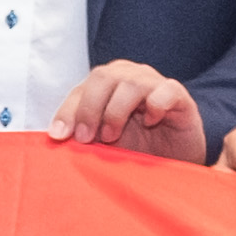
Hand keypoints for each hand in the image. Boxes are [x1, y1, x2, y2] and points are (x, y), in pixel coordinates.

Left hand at [54, 61, 202, 154]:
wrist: (176, 158)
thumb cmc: (139, 147)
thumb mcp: (105, 143)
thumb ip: (85, 136)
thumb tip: (57, 138)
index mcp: (106, 85)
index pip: (81, 89)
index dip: (67, 111)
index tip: (59, 136)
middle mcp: (129, 76)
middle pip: (102, 77)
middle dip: (88, 109)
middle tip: (85, 138)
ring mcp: (154, 83)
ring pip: (130, 82)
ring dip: (116, 111)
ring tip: (112, 136)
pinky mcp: (178, 94)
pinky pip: (164, 91)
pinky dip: (154, 106)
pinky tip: (150, 122)